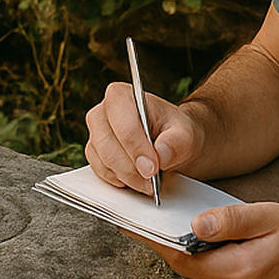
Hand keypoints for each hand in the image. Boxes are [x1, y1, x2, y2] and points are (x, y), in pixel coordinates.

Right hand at [84, 80, 202, 196]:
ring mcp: (96, 133)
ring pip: (104, 161)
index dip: (137, 149)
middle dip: (132, 168)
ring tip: (148, 182)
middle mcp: (103, 111)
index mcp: (122, 96)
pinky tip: (136, 179)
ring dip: (127, 177)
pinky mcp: (94, 152)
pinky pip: (101, 172)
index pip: (123, 125)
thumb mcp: (185, 134)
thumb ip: (175, 142)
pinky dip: (119, 180)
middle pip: (108, 146)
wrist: (172, 141)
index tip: (153, 168)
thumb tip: (161, 154)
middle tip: (152, 180)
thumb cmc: (175, 131)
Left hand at [144, 201, 278, 278]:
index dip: (155, 238)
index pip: (183, 256)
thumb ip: (232, 221)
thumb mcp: (268, 218)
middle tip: (131, 214)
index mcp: (234, 270)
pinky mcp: (228, 275)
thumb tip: (197, 223)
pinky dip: (183, 244)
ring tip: (147, 215)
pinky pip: (198, 261)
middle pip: (179, 261)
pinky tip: (175, 225)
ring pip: (187, 262)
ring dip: (167, 241)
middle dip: (155, 238)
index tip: (134, 221)